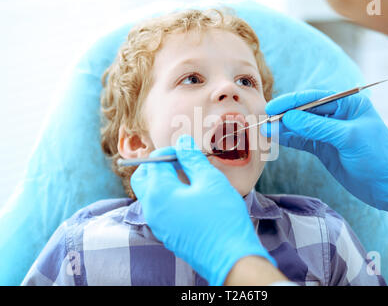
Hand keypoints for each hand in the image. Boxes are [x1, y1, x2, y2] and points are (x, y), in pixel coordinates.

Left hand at [130, 135, 275, 284]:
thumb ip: (192, 159)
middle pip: (143, 178)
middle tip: (183, 162)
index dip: (171, 151)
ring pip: (151, 194)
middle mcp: (151, 209)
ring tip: (192, 178)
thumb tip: (183, 143)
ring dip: (165, 180)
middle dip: (159, 165)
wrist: (230, 258)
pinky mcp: (167, 233)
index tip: (189, 151)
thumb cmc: (222, 217)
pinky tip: (193, 196)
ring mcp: (158, 224)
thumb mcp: (210, 181)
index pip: (154, 162)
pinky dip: (170, 196)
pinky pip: (160, 208)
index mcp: (158, 193)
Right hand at [261, 90, 387, 224]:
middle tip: (263, 121)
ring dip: (283, 129)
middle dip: (284, 116)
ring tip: (264, 131)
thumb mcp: (348, 137)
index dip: (291, 102)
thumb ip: (317, 127)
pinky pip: (302, 140)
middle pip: (304, 111)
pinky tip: (275, 139)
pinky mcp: (324, 148)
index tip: (272, 108)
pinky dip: (289, 140)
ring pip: (300, 126)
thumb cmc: (378, 157)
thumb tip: (288, 118)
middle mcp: (337, 114)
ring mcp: (329, 132)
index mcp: (348, 103)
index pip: (314, 97)